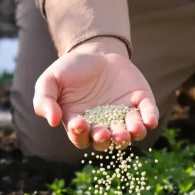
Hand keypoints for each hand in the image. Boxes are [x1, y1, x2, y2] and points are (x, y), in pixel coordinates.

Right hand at [33, 37, 158, 150]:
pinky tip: (149, 120)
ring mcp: (123, 116)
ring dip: (130, 135)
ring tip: (130, 130)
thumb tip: (52, 121)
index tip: (79, 123)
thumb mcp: (50, 80)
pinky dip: (150, 118)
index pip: (80, 137)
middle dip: (106, 139)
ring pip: (129, 133)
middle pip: (106, 141)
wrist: (95, 52)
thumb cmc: (70, 70)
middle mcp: (103, 126)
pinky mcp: (140, 103)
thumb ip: (44, 100)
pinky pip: (147, 115)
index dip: (80, 133)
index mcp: (80, 125)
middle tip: (105, 133)